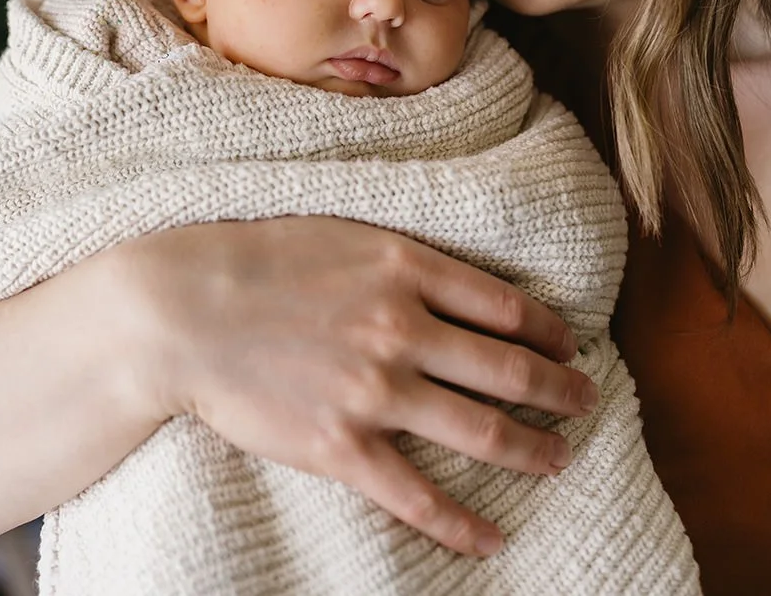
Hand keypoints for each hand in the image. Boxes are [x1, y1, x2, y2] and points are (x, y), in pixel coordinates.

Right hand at [116, 215, 596, 556]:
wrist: (183, 310)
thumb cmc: (258, 259)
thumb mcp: (343, 232)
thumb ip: (402, 258)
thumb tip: (453, 281)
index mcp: (406, 267)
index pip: (506, 306)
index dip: (550, 331)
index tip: (570, 344)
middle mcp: (403, 328)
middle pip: (510, 369)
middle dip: (561, 391)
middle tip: (586, 402)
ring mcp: (376, 391)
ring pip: (482, 431)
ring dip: (533, 450)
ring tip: (560, 459)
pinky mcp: (343, 447)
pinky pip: (419, 496)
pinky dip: (463, 524)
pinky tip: (493, 538)